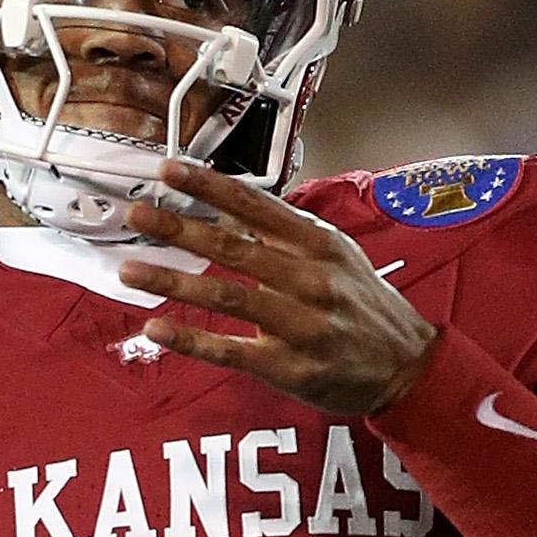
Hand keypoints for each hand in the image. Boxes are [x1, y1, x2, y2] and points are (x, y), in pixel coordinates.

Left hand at [120, 161, 439, 415]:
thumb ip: (288, 233)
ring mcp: (300, 324)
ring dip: (173, 280)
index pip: (257, 206)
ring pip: (226, 295)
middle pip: (233, 247)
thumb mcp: (337, 255)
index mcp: (319, 244)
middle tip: (137, 213)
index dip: (210, 186)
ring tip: (130, 269)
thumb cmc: (363, 306)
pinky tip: (156, 330)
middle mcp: (310, 279)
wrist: (406, 365)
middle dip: (179, 227)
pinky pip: (231, 351)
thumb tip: (234, 207)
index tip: (170, 170)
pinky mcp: (290, 367)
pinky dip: (190, 340)